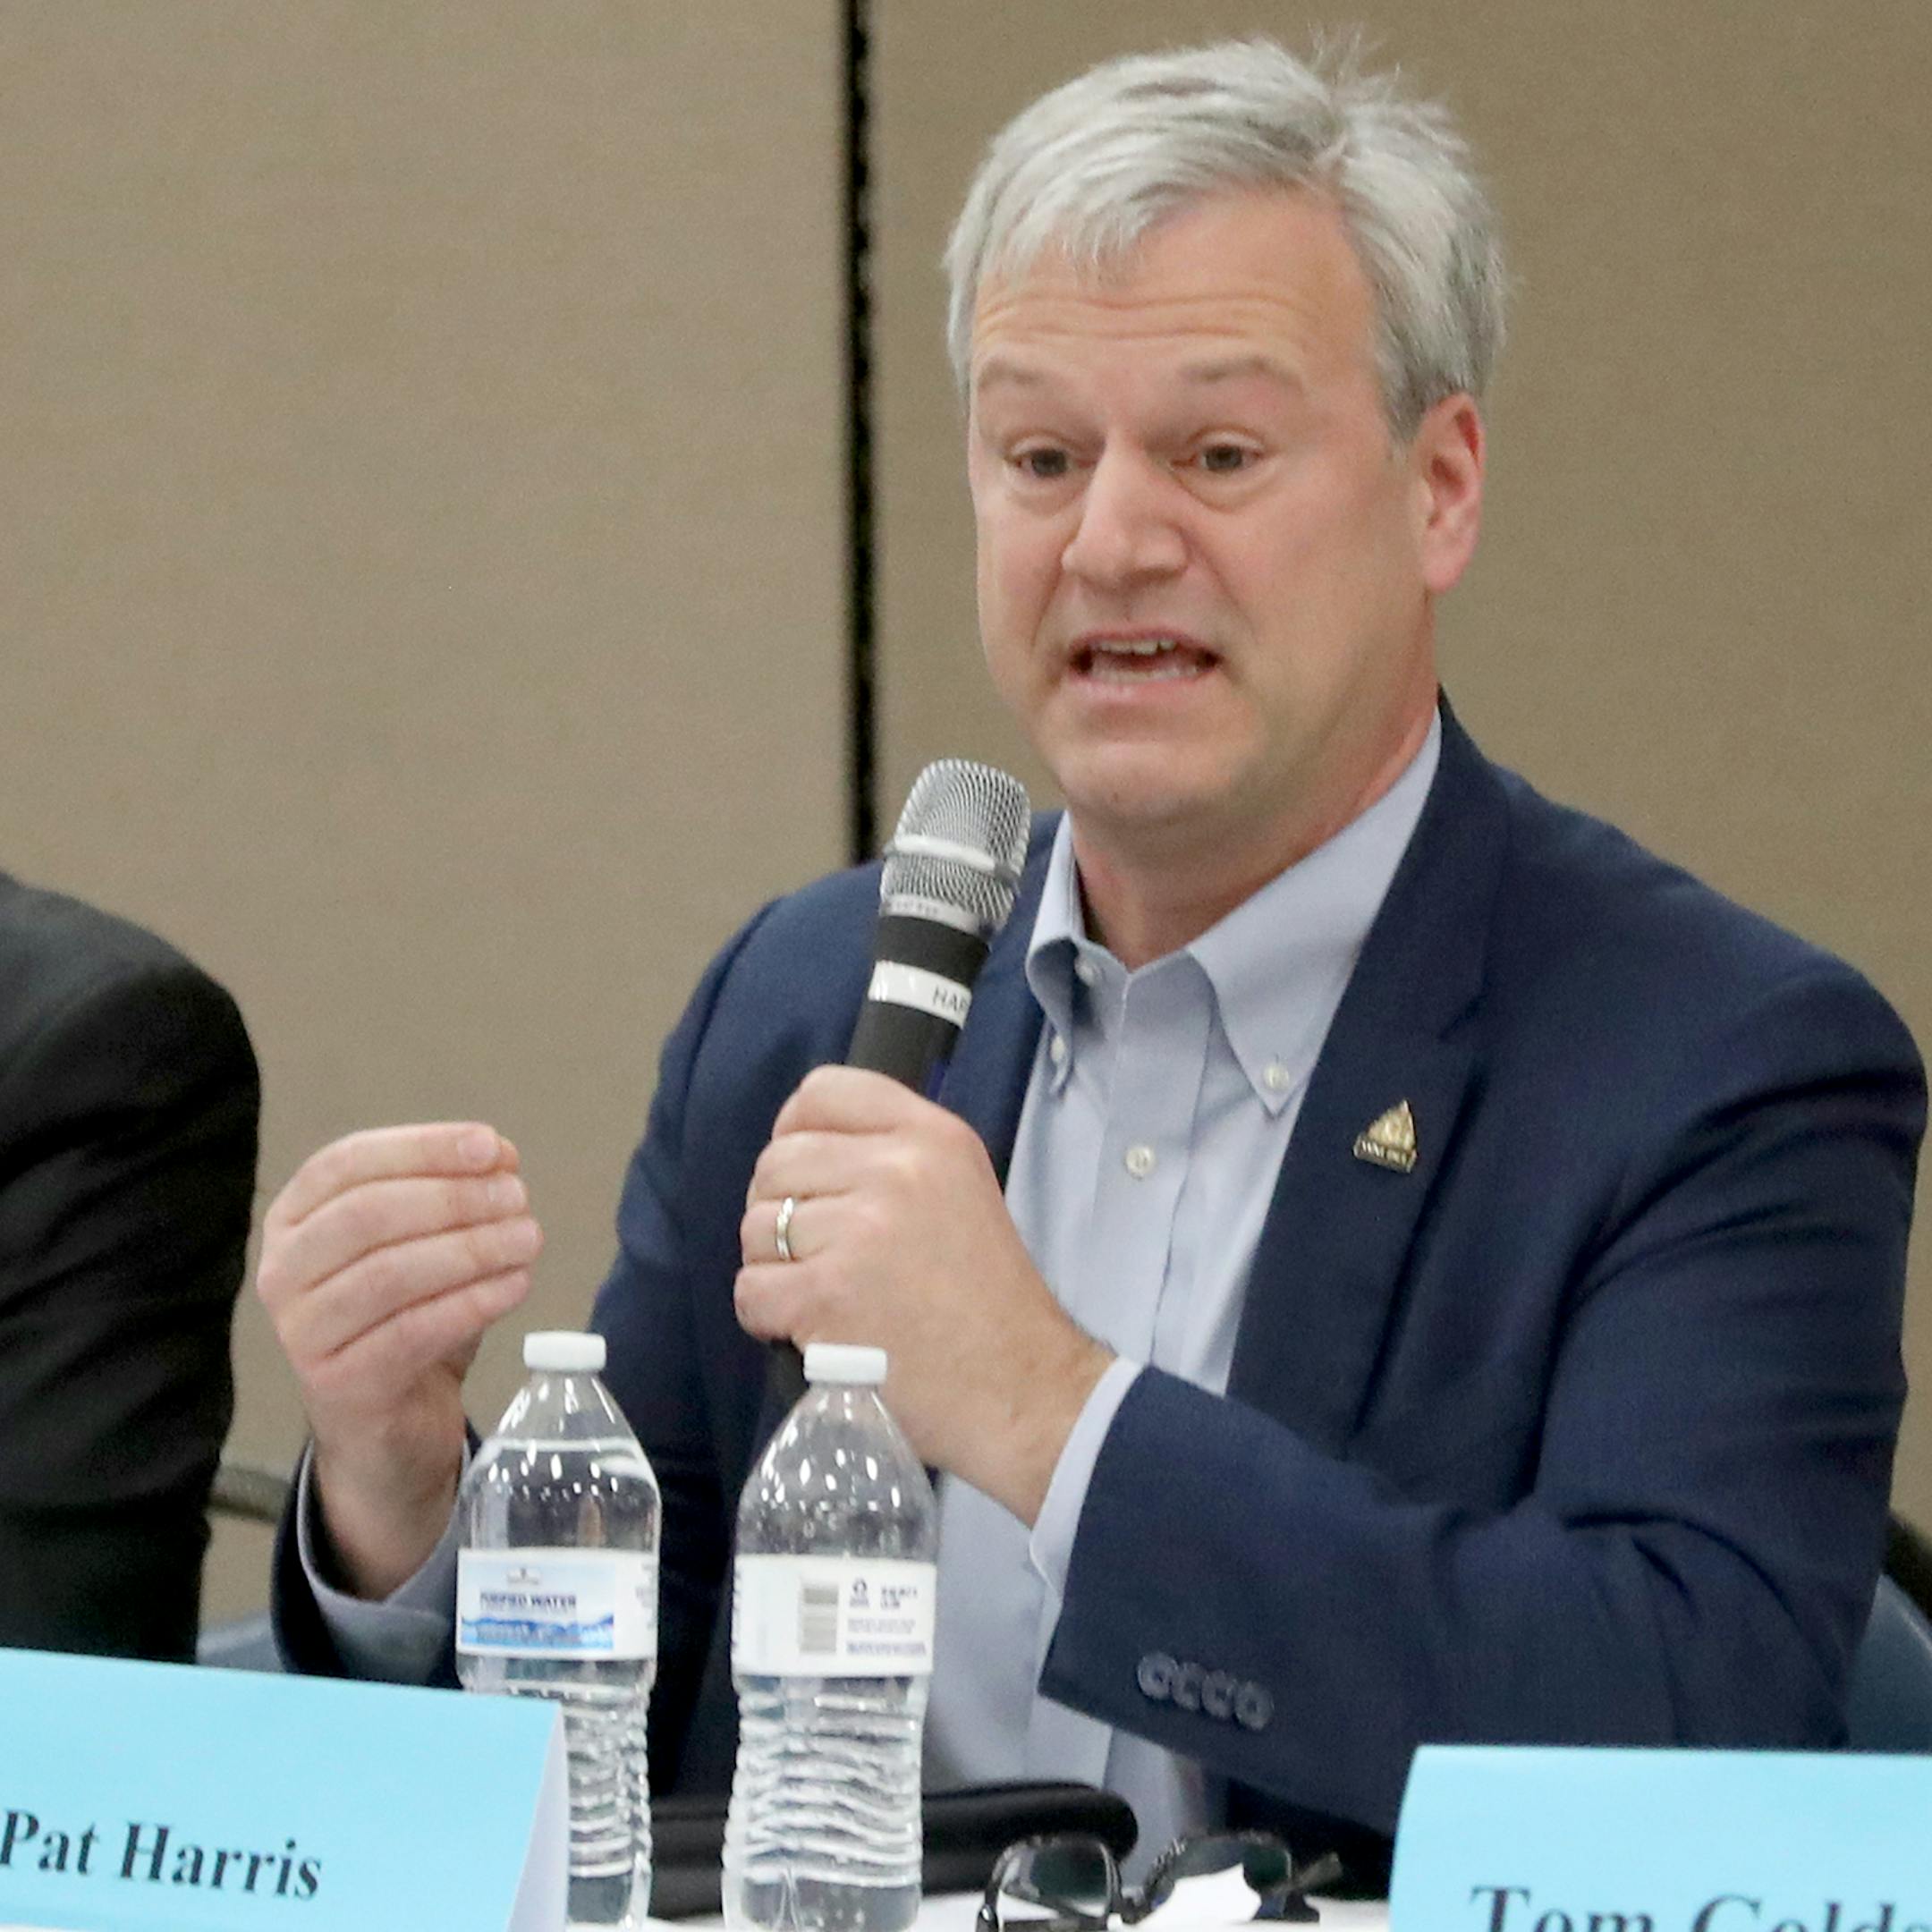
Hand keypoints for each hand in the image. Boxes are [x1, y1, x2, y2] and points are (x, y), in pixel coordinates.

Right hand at [255, 1122, 540, 1597]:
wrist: (388, 1426)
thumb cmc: (405, 1316)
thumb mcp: (424, 1245)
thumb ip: (454, 1196)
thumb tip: (500, 1156)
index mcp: (293, 1219)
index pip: (348, 1163)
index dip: (423, 1147)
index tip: (492, 1146)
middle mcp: (282, 1272)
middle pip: (367, 1214)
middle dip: (453, 1198)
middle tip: (519, 1197)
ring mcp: (302, 1332)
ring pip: (390, 1273)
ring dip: (471, 1248)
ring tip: (529, 1239)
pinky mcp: (339, 1385)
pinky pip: (411, 1332)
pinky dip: (472, 1302)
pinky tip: (516, 1285)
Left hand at [735, 1067, 1110, 1523]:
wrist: (1023, 1391)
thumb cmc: (992, 1303)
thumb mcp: (963, 1193)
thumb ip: (894, 1160)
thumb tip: (807, 1154)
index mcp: (933, 1136)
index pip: (823, 1091)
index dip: (796, 1132)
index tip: (808, 1175)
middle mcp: (894, 1170)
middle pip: (776, 1162)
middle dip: (780, 1210)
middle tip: (817, 1254)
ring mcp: (858, 1232)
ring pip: (756, 1227)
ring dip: (775, 1267)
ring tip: (823, 1297)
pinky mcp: (826, 1295)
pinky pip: (751, 1288)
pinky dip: (768, 1316)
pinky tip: (812, 1331)